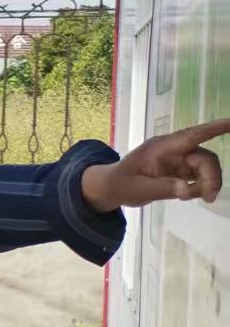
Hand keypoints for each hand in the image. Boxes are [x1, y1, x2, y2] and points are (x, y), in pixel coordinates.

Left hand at [81, 119, 229, 211]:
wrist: (111, 189)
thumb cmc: (120, 183)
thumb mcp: (135, 188)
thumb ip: (161, 188)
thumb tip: (185, 188)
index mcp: (162, 147)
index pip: (192, 136)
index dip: (214, 128)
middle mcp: (174, 152)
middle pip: (205, 159)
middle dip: (211, 177)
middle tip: (208, 196)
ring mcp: (179, 162)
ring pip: (206, 170)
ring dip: (206, 185)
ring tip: (188, 197)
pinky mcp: (181, 173)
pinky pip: (200, 179)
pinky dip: (199, 189)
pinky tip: (185, 196)